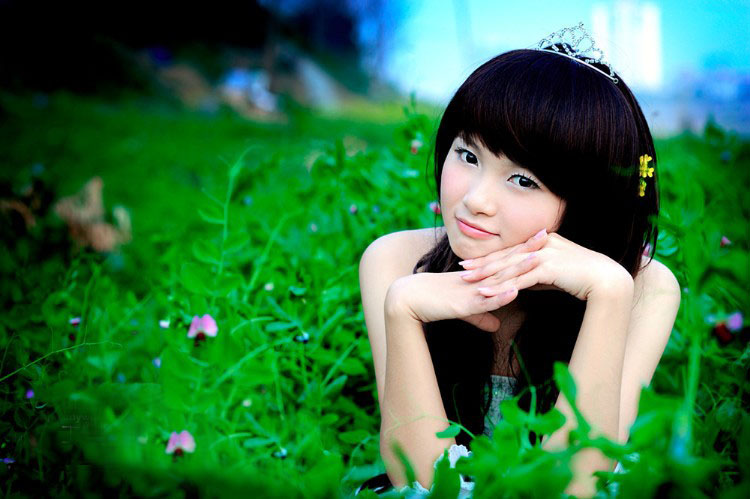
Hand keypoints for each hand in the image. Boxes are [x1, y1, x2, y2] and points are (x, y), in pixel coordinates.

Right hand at [385, 230, 548, 331]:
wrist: (406, 300)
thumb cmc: (432, 303)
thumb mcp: (461, 310)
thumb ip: (480, 316)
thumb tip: (497, 326)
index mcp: (476, 278)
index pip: (503, 261)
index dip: (522, 250)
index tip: (541, 239)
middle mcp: (475, 280)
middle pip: (505, 263)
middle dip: (527, 250)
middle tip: (548, 235)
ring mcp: (469, 290)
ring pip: (497, 278)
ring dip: (518, 269)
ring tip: (539, 259)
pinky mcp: (461, 304)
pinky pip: (483, 301)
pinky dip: (499, 296)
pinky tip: (514, 291)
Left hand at [459, 232, 633, 301]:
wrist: (607, 280)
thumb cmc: (584, 278)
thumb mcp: (558, 273)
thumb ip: (540, 273)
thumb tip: (524, 281)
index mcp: (544, 241)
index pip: (512, 250)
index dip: (491, 257)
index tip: (473, 262)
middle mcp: (542, 244)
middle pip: (506, 255)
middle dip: (483, 263)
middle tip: (462, 269)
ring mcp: (546, 254)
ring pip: (510, 266)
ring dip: (487, 275)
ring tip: (468, 281)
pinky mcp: (549, 268)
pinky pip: (520, 279)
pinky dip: (501, 286)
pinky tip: (486, 292)